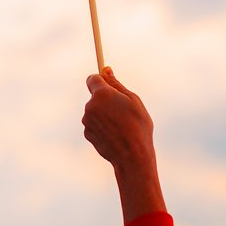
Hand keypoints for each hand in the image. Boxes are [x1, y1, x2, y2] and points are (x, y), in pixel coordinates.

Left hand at [83, 67, 166, 222]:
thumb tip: (106, 70)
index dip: (101, 80)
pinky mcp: (87, 134)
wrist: (132, 155)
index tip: (109, 83)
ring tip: (122, 124)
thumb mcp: (133, 100)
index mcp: (101, 94)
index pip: (92, 78)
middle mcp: (90, 106)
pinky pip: (94, 124)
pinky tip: (115, 134)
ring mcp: (86, 121)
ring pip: (95, 111)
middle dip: (106, 99)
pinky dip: (103, 126)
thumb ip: (117, 84)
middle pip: (95, 96)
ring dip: (105, 114)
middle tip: (124, 109)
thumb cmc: (138, 125)